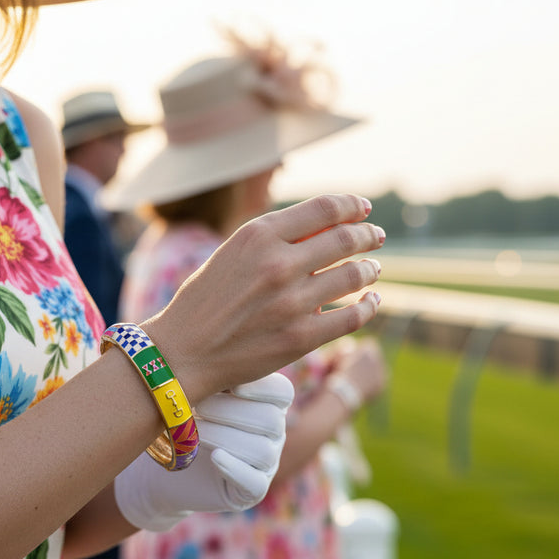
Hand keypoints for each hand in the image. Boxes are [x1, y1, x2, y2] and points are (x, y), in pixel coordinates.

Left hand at [114, 373, 293, 531]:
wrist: (164, 463)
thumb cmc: (181, 416)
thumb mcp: (195, 389)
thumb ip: (211, 373)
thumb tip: (215, 353)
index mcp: (266, 401)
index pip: (282, 392)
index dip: (263, 388)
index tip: (234, 386)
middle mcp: (274, 431)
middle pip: (270, 419)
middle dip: (230, 411)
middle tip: (198, 406)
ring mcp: (267, 462)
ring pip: (261, 449)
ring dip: (225, 436)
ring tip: (195, 430)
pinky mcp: (253, 490)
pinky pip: (254, 481)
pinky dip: (234, 467)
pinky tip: (215, 457)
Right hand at [144, 193, 383, 402]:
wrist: (182, 353)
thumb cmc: (202, 302)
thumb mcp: (231, 254)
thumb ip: (272, 240)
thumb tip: (322, 231)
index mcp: (258, 235)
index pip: (323, 208)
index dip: (350, 205)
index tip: (362, 208)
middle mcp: (278, 264)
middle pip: (344, 239)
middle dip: (367, 234)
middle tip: (376, 236)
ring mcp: (292, 302)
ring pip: (353, 276)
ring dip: (369, 269)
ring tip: (373, 267)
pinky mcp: (301, 337)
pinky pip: (352, 317)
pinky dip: (369, 306)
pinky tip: (373, 301)